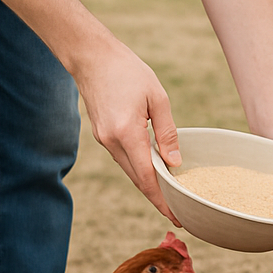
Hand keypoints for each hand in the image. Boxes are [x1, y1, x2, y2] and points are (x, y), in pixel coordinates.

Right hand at [69, 38, 182, 224]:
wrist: (91, 57)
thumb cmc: (127, 71)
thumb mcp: (156, 97)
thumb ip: (167, 132)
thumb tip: (175, 164)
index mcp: (126, 134)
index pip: (147, 178)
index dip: (163, 200)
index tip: (178, 216)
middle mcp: (111, 142)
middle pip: (138, 181)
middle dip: (158, 199)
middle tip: (181, 214)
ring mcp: (104, 140)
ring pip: (130, 171)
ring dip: (149, 185)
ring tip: (171, 197)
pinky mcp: (102, 135)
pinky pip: (124, 159)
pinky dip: (140, 170)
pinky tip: (154, 173)